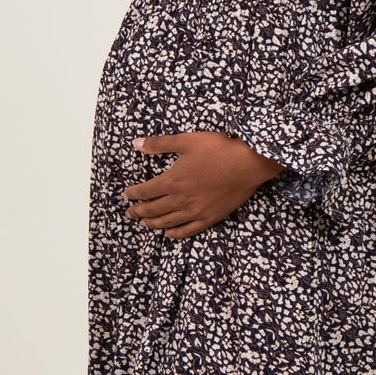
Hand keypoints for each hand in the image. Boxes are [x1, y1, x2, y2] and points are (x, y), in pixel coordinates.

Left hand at [122, 131, 283, 238]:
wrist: (248, 163)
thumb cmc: (218, 149)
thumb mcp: (187, 141)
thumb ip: (160, 144)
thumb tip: (136, 143)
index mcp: (172, 181)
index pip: (145, 191)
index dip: (133, 194)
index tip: (127, 195)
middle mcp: (180, 199)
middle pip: (153, 209)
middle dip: (138, 211)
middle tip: (129, 213)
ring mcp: (195, 211)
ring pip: (167, 222)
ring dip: (153, 223)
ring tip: (144, 223)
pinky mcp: (210, 218)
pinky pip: (188, 230)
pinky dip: (175, 233)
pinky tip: (168, 233)